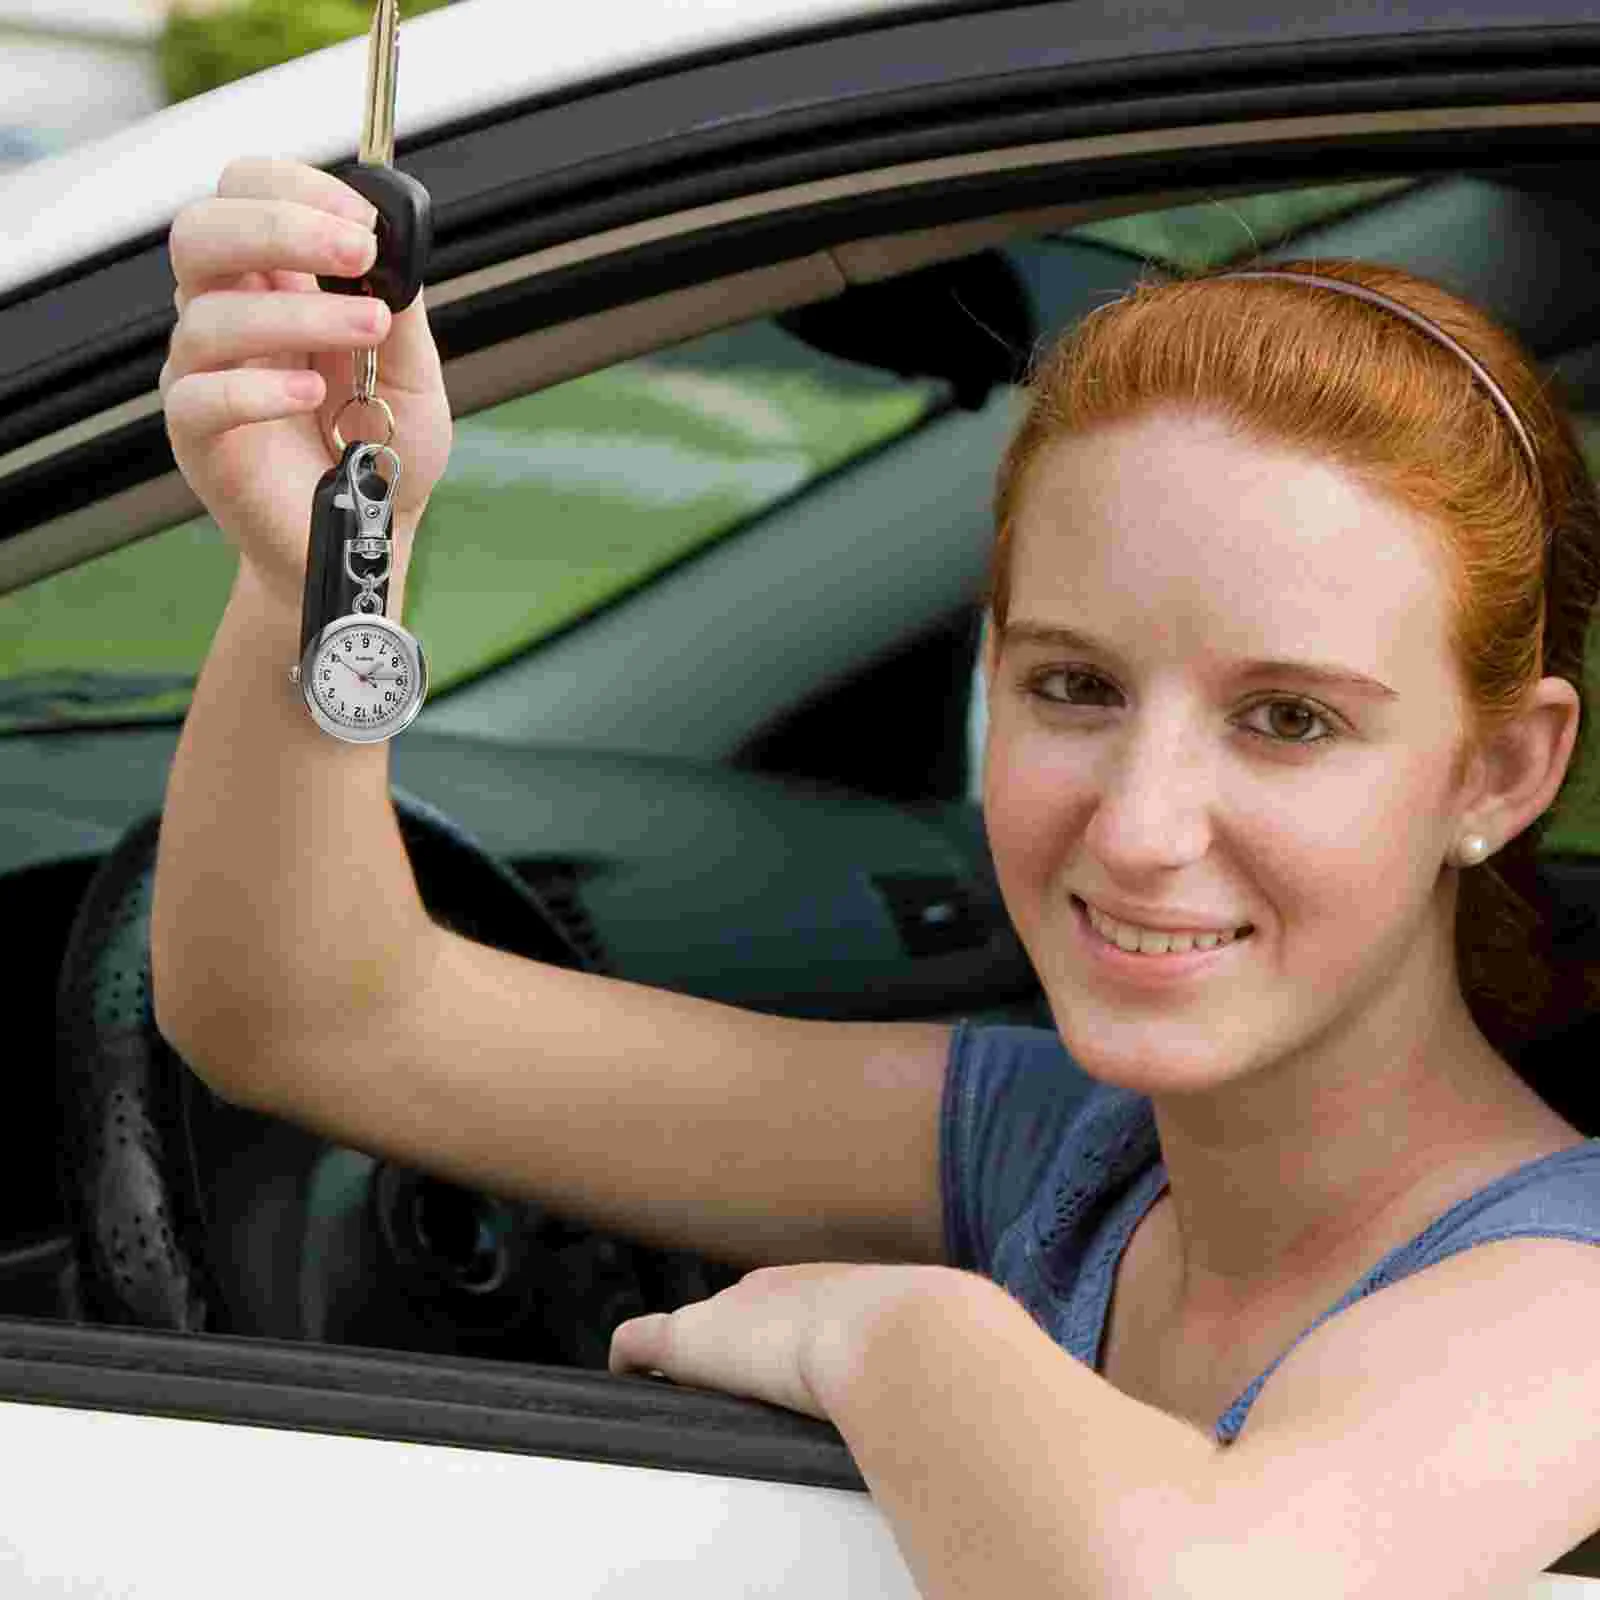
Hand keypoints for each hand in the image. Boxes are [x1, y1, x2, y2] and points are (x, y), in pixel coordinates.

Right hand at [161, 157, 452, 608]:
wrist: (368, 538)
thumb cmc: (383, 452)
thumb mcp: (415, 377)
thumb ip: (402, 312)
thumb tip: (397, 248)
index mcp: (275, 284)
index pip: (246, 194)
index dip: (296, 189)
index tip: (364, 218)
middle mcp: (229, 316)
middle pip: (202, 232)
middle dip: (279, 227)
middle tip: (355, 251)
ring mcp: (204, 374)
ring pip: (209, 314)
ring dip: (296, 314)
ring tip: (368, 331)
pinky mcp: (197, 436)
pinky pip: (198, 396)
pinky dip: (255, 388)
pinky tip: (310, 395)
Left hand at [608, 1262, 960, 1422]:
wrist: (903, 1342)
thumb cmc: (931, 1351)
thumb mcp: (941, 1347)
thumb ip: (944, 1360)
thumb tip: (986, 1388)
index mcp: (828, 1290)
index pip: (791, 1306)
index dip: (783, 1338)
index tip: (783, 1365)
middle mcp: (775, 1291)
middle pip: (737, 1313)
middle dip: (734, 1346)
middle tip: (736, 1387)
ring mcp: (730, 1314)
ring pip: (690, 1330)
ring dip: (685, 1360)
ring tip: (677, 1389)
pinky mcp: (691, 1341)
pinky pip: (640, 1344)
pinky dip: (632, 1361)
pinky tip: (630, 1380)